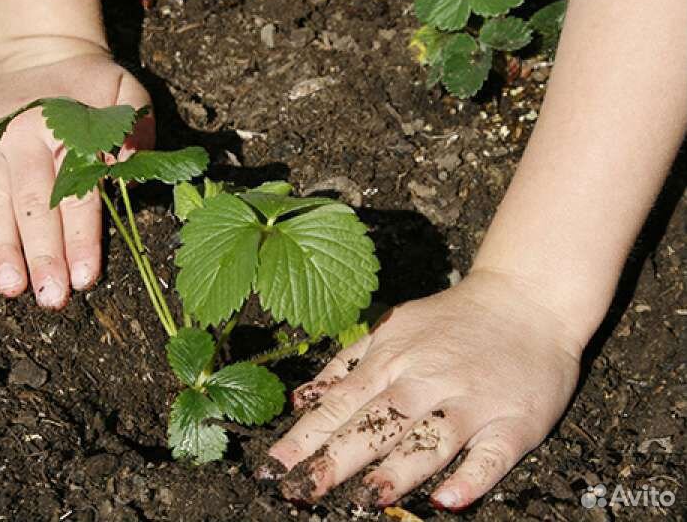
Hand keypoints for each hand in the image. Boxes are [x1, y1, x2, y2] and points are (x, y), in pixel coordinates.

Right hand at [0, 50, 153, 307]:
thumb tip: (133, 164)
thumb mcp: (127, 96)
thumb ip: (137, 129)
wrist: (43, 54)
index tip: (84, 279)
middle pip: (33, 205)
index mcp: (65, 127)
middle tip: (49, 298)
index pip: (76, 194)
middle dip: (42, 256)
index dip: (80, 239)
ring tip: (9, 287)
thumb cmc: (91, 90)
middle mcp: (20, 132)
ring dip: (0, 247)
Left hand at [260, 270, 581, 510]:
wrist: (526, 298)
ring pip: (431, 439)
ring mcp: (471, 401)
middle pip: (376, 423)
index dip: (303, 438)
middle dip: (337, 459)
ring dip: (400, 469)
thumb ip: (346, 365)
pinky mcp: (514, 420)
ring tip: (369, 497)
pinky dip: (472, 476)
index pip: (339, 404)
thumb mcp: (392, 329)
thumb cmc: (451, 321)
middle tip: (303, 490)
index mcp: (391, 360)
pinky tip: (448, 500)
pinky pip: (493, 454)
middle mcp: (427, 380)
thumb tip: (300, 401)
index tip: (272, 468)